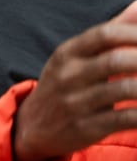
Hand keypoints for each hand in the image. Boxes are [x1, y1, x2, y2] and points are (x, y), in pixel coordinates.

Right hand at [12, 0, 136, 160]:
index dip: (134, 33)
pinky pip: (124, 119)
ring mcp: (76, 102)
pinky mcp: (86, 128)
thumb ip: (111, 31)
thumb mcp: (77, 55)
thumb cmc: (65, 83)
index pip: (104, 34)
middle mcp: (68, 75)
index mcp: (67, 53)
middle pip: (115, 60)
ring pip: (124, 90)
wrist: (33, 126)